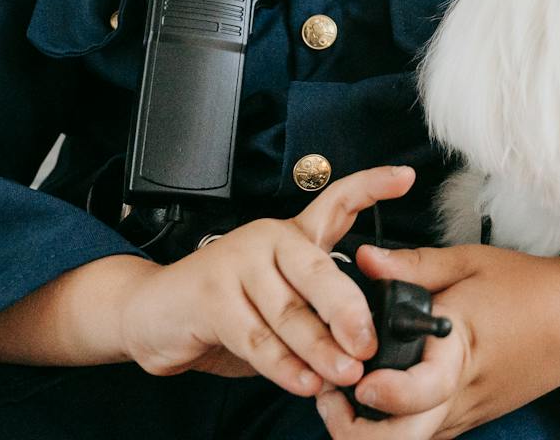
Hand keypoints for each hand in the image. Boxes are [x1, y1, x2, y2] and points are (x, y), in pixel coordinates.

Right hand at [112, 165, 415, 394]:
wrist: (152, 314)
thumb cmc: (225, 310)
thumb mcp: (279, 304)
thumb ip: (315, 312)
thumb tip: (364, 343)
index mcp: (291, 236)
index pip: (336, 200)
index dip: (372, 185)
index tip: (406, 177)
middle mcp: (267, 239)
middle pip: (319, 270)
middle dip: (350, 311)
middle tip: (369, 345)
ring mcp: (236, 263)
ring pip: (289, 312)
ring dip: (321, 350)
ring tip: (344, 374)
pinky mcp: (210, 296)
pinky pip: (256, 338)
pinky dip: (283, 366)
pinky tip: (304, 382)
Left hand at [313, 243, 559, 439]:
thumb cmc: (525, 287)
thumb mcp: (469, 263)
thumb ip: (413, 265)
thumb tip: (365, 258)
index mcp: (460, 350)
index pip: (422, 388)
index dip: (385, 392)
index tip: (357, 380)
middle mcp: (459, 393)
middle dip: (355, 431)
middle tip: (330, 395)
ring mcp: (464, 412)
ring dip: (368, 429)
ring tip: (342, 391)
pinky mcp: (467, 418)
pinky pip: (422, 434)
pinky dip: (392, 424)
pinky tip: (376, 393)